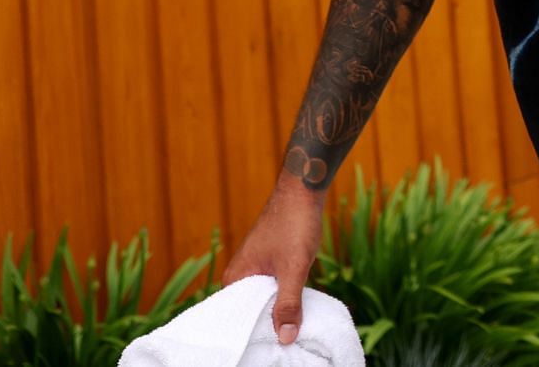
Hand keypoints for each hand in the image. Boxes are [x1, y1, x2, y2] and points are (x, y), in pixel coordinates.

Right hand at [223, 175, 325, 344]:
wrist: (304, 188)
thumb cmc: (294, 224)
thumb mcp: (294, 268)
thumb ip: (288, 303)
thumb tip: (285, 338)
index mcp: (235, 278)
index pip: (235, 320)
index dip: (253, 335)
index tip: (267, 349)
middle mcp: (239, 274)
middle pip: (250, 311)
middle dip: (265, 326)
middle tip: (283, 344)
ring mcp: (254, 267)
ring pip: (264, 300)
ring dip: (276, 312)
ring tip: (289, 333)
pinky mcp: (269, 262)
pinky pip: (272, 288)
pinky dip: (282, 298)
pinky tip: (295, 311)